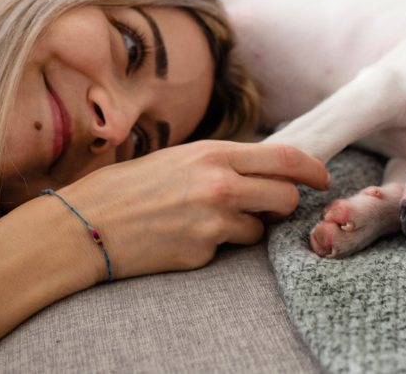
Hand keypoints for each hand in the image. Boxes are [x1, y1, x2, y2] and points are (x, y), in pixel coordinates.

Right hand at [55, 141, 329, 280]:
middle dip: (283, 204)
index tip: (323, 179)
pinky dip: (216, 247)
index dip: (312, 169)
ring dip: (247, 229)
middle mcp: (219, 184)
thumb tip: (259, 170)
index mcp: (213, 153)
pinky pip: (228, 250)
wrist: (82, 225)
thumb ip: (221, 163)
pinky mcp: (202, 252)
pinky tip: (184, 238)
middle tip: (267, 208)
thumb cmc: (126, 188)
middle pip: (285, 196)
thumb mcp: (177, 159)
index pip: (285, 157)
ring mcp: (212, 221)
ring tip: (206, 221)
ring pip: (260, 230)